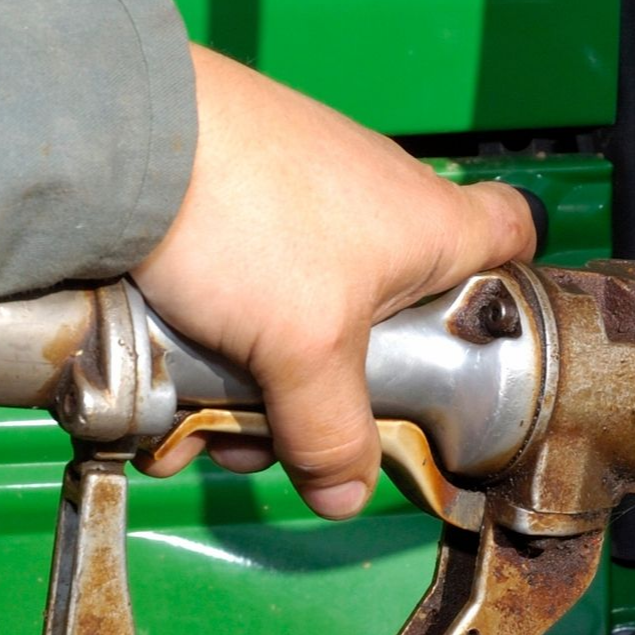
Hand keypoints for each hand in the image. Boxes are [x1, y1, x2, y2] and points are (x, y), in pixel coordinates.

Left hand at [131, 44, 535, 517]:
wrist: (118, 135)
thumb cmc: (248, 217)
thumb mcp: (305, 349)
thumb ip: (332, 433)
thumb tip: (345, 499)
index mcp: (432, 225)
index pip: (515, 232)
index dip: (509, 283)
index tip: (480, 336)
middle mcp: (380, 203)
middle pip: (395, 313)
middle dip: (342, 389)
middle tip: (297, 428)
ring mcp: (308, 198)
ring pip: (311, 315)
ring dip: (265, 385)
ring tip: (208, 426)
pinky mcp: (244, 198)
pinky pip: (253, 291)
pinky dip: (223, 343)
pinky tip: (177, 388)